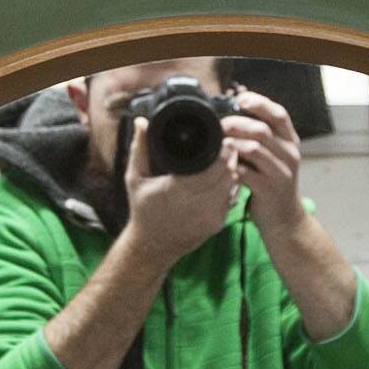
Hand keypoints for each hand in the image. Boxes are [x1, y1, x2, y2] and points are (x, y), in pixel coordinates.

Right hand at [120, 103, 239, 264]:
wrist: (152, 247)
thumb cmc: (143, 211)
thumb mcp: (135, 178)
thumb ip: (139, 149)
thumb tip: (141, 121)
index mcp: (180, 188)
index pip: (215, 165)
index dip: (224, 149)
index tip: (224, 137)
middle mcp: (199, 203)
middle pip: (229, 172)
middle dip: (231, 156)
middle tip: (229, 143)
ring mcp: (210, 215)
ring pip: (233, 185)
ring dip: (233, 170)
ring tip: (229, 157)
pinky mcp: (217, 224)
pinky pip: (231, 199)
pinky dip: (230, 186)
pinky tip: (226, 177)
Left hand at [223, 88, 305, 230]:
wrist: (284, 219)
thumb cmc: (272, 183)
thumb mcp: (273, 156)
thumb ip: (260, 137)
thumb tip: (232, 113)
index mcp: (291, 141)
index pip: (279, 114)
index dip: (259, 103)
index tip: (239, 99)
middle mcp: (290, 154)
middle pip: (262, 130)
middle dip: (237, 124)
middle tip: (218, 125)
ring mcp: (282, 172)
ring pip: (254, 149)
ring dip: (232, 144)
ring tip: (217, 144)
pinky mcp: (270, 190)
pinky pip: (246, 173)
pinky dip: (231, 167)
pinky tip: (222, 166)